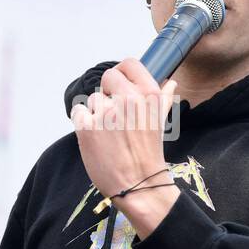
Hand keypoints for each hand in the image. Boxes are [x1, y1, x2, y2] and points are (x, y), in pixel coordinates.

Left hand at [70, 58, 177, 238]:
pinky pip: (78, 111)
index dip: (122, 73)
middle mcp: (127, 100)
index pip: (129, 64)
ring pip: (94, 99)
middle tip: (113, 112)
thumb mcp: (159, 123)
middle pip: (108, 77)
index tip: (120, 85)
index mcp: (148, 95)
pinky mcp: (86, 126)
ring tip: (107, 132)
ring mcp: (105, 113)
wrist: (138, 185)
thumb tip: (170, 83)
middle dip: (108, 92)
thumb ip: (162, 100)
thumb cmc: (148, 155)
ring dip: (97, 112)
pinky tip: (94, 136)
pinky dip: (83, 122)